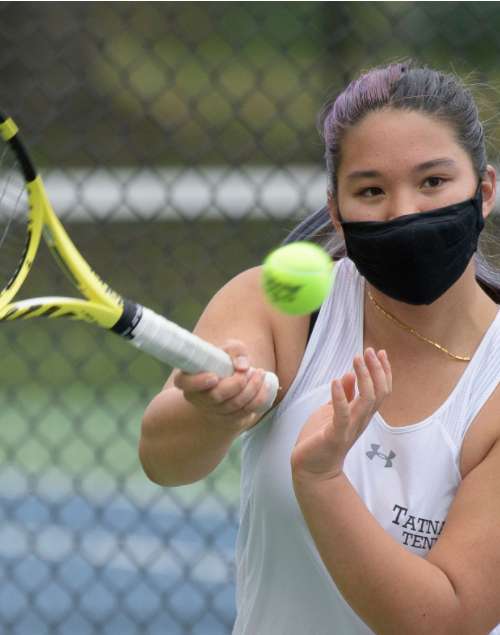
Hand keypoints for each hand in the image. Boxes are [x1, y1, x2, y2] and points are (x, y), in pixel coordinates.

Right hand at [172, 339, 271, 431]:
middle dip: (236, 382)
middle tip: (248, 369)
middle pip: (216, 396)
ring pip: (234, 404)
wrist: (230, 383)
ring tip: (259, 372)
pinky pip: (248, 410)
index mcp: (188, 379)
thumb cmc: (224, 363)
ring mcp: (214, 411)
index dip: (198, 382)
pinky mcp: (231, 419)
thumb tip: (242, 365)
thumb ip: (235, 350)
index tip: (214, 377)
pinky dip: (260, 397)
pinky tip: (264, 383)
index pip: (185, 383)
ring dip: (252, 387)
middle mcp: (198, 398)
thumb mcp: (227, 351)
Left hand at [291, 348, 391, 481]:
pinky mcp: (335, 435)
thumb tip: (349, 375)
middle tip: (369, 351)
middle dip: (377, 370)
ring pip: (367, 401)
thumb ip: (343, 396)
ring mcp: (349, 428)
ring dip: (364, 378)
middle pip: (379, 393)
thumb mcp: (331, 411)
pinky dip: (340, 397)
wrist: (311, 468)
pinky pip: (341, 415)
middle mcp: (360, 420)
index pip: (380, 390)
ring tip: (356, 359)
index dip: (383, 371)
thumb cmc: (320, 439)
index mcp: (361, 414)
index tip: (380, 352)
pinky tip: (335, 381)